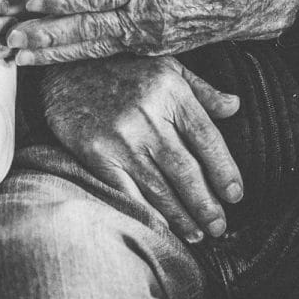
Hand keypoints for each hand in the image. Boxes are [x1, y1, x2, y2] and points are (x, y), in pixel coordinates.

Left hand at [7, 0, 298, 63]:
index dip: (59, 0)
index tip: (28, 5)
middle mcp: (146, 14)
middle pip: (86, 27)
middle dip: (45, 36)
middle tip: (9, 41)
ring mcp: (151, 37)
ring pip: (94, 46)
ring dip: (55, 53)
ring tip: (21, 56)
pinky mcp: (157, 51)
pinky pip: (112, 52)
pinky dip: (82, 56)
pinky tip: (57, 58)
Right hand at [38, 55, 242, 241]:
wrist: (63, 65)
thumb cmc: (120, 67)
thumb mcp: (165, 65)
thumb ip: (201, 89)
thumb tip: (235, 106)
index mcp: (170, 90)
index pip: (208, 138)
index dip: (225, 171)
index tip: (235, 194)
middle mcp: (147, 114)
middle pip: (187, 170)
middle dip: (206, 204)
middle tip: (219, 225)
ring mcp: (121, 137)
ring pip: (160, 187)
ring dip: (182, 216)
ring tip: (197, 233)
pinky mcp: (96, 153)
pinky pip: (128, 191)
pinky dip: (147, 213)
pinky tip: (161, 226)